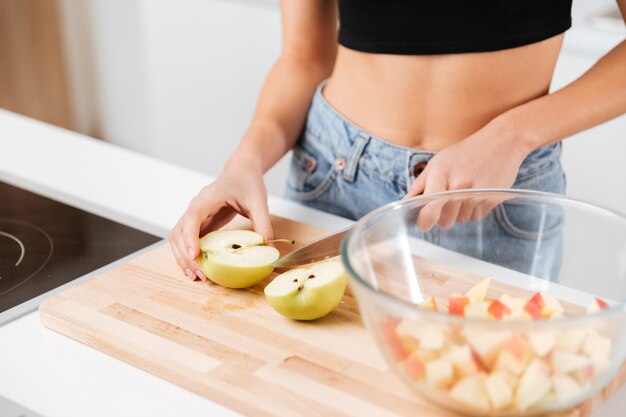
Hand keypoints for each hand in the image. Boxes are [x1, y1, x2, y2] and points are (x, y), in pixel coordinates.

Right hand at [168, 163, 272, 280]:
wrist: (241, 172)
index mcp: (207, 198)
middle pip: (179, 232)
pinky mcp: (198, 224)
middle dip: (185, 255)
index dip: (190, 237)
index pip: (192, 217)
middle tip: (201, 274)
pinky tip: (197, 269)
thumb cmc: (248, 182)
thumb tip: (268, 250)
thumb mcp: (258, 202)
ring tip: (196, 276)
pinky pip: (186, 240)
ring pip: (178, 238)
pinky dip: (187, 255)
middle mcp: (195, 207)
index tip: (194, 255)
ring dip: (182, 258)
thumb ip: (263, 224)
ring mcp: (194, 216)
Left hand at [405, 121, 528, 230]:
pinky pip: (476, 217)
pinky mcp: (492, 198)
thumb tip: (405, 203)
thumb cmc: (464, 153)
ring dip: (460, 212)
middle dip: (444, 216)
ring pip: (461, 220)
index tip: (424, 224)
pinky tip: (477, 192)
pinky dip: (475, 209)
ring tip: (465, 192)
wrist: (501, 141)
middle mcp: (459, 184)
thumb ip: (419, 184)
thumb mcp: (438, 162)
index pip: (429, 210)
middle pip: (445, 221)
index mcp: (441, 174)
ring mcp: (477, 192)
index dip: (425, 221)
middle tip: (448, 201)